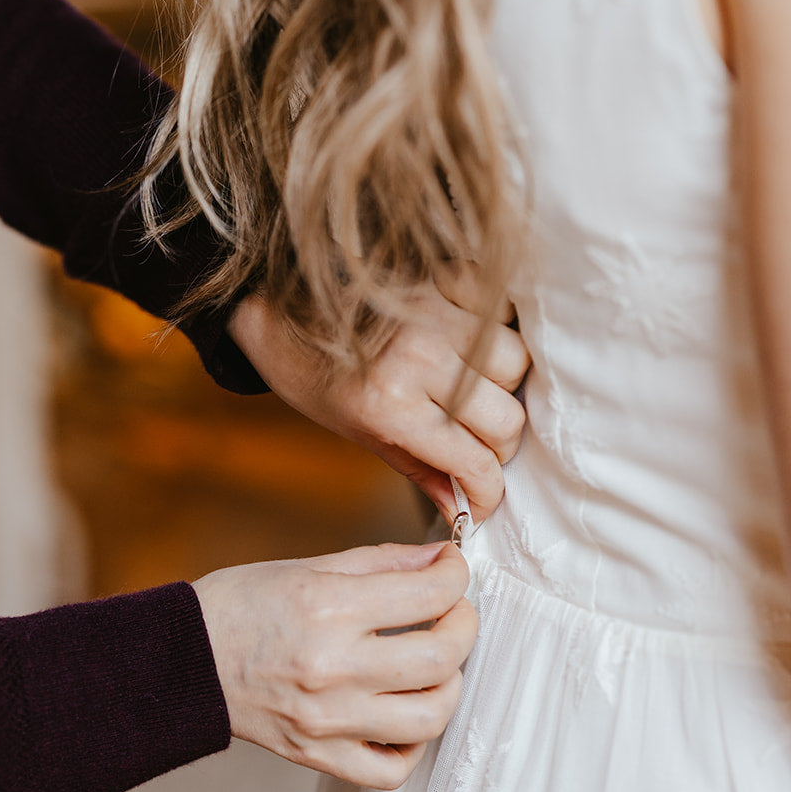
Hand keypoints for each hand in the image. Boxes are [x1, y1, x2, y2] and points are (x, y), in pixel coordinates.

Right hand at [194, 540, 475, 787]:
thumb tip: (439, 560)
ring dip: (448, 686)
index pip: (430, 595)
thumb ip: (382, 563)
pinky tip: (404, 713)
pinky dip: (413, 744)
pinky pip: (391, 769)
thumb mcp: (310, 566)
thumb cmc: (241, 605)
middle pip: (442, 658)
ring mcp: (328, 719)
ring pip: (429, 717)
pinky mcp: (318, 756)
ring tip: (434, 665)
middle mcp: (333, 667)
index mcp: (330, 608)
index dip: (456, 576)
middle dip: (464, 627)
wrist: (181, 662)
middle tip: (454, 613)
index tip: (452, 571)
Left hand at [227, 273, 529, 522]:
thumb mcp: (360, 434)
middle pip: (506, 418)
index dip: (488, 492)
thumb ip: (420, 472)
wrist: (276, 306)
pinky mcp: (441, 279)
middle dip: (499, 446)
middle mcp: (417, 359)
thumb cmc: (313, 374)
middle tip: (478, 448)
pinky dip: (498, 329)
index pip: (474, 462)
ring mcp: (433, 315)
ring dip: (503, 387)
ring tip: (476, 394)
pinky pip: (501, 309)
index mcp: (390, 406)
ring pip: (515, 363)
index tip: (484, 498)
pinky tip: (475, 346)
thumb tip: (464, 512)